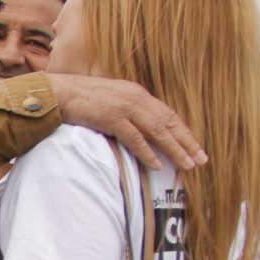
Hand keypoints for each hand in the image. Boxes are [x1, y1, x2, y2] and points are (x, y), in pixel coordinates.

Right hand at [47, 74, 207, 170]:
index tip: (195, 146)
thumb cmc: (80, 99)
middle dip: (187, 142)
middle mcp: (136, 98)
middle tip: (201, 159)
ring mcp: (125, 107)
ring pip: (157, 131)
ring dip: (174, 149)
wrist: (58, 93)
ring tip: (187, 164)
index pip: (167, 114)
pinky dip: (147, 153)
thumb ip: (126, 111)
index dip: (183, 131)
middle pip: (168, 122)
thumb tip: (137, 128)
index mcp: (137, 93)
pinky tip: (156, 166)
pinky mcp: (112, 118)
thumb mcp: (110, 101)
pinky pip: (135, 139)